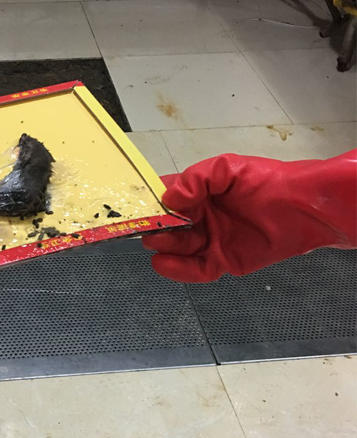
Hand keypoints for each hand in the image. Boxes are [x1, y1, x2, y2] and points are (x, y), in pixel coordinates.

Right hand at [143, 151, 356, 282]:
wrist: (303, 208)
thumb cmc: (267, 181)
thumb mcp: (227, 168)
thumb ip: (196, 179)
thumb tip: (169, 199)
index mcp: (201, 193)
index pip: (167, 196)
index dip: (151, 201)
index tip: (135, 206)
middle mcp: (203, 217)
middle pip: (168, 225)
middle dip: (155, 226)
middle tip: (148, 227)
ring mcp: (212, 240)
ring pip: (178, 247)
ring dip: (164, 244)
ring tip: (156, 240)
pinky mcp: (223, 262)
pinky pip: (195, 270)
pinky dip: (177, 270)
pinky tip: (162, 263)